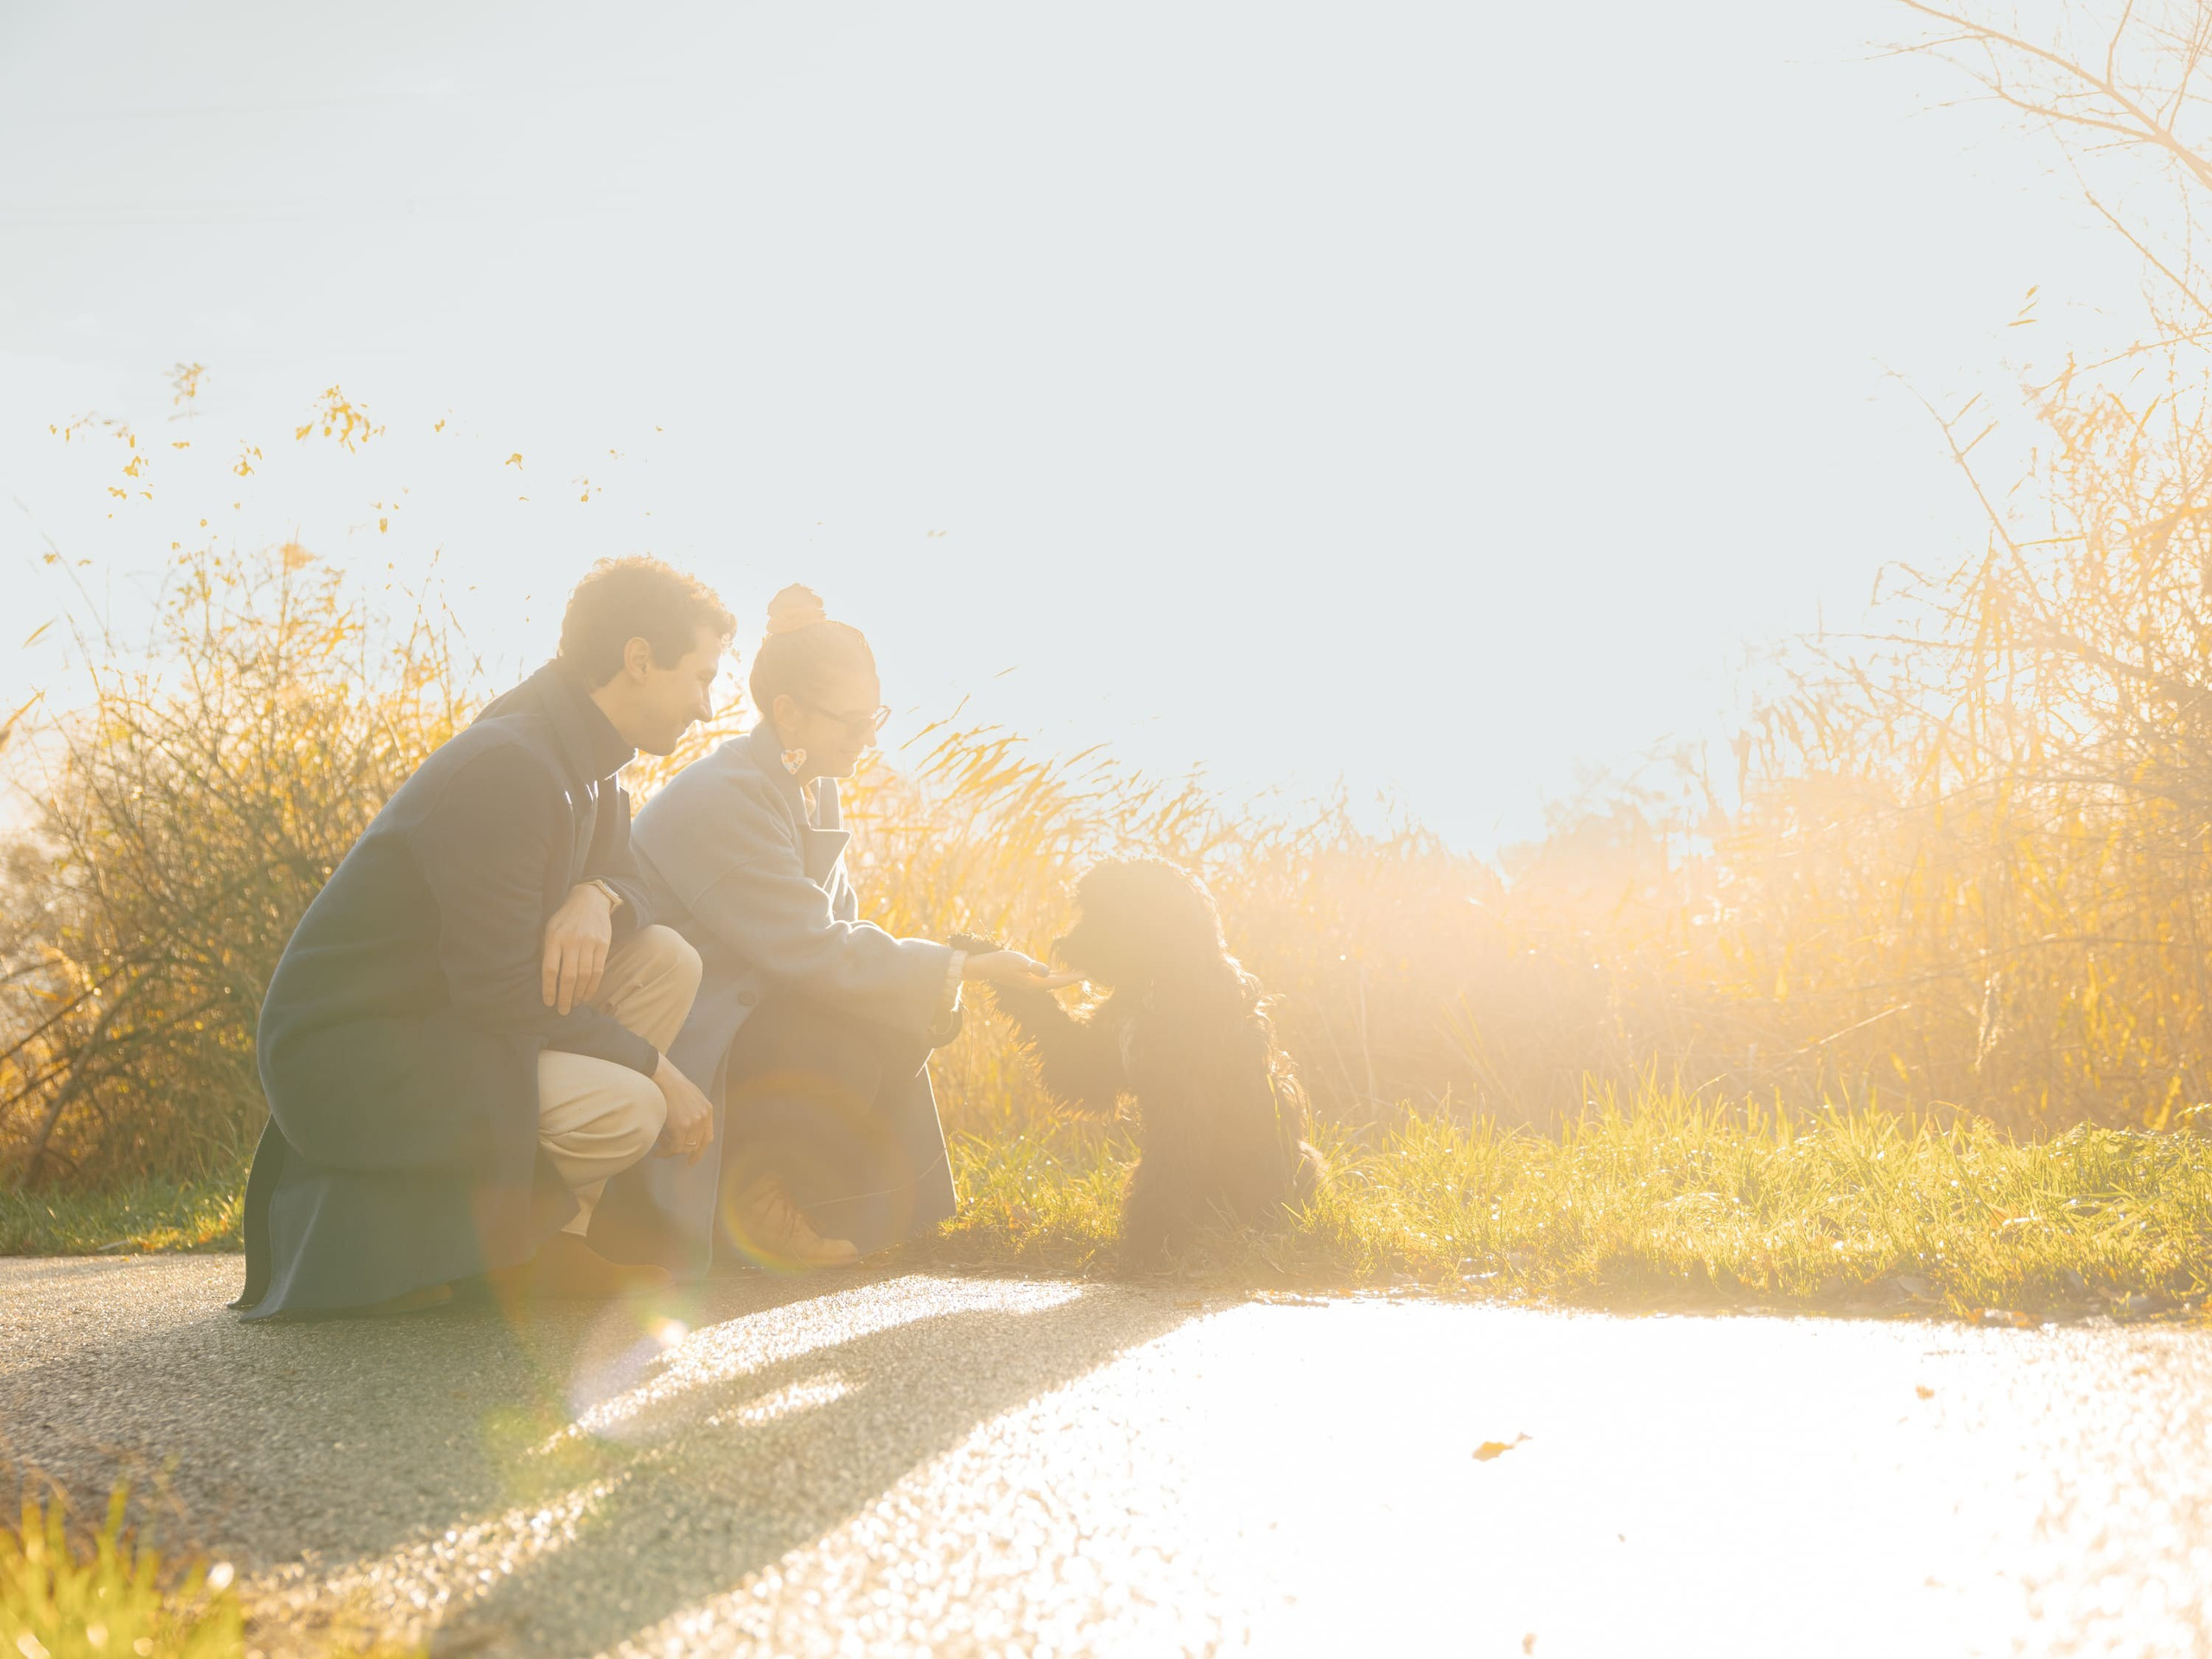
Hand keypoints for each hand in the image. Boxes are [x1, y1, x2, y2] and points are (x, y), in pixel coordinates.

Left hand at [541, 882, 614, 1014]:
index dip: (548, 988)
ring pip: (584, 975)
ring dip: (579, 993)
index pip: (549, 969)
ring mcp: (589, 943)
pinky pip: (598, 970)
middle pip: (568, 976)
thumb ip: (548, 951)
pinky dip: (592, 986)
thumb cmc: (565, 919)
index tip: (548, 1002)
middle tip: (562, 1011)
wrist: (589, 900)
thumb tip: (547, 980)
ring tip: (574, 1003)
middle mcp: (572, 941)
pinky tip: (587, 995)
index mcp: (554, 937)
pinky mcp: (603, 945)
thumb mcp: (550, 929)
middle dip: (565, 997)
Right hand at [652, 1055, 713, 1163]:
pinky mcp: (681, 1126)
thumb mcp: (689, 1096)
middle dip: (684, 1153)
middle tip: (669, 1154)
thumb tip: (682, 1130)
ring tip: (659, 1148)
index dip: (700, 1150)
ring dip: (671, 1150)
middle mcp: (704, 1116)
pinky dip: (665, 1152)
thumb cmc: (668, 1083)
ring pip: (685, 1148)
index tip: (692, 1160)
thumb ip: (692, 1111)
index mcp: (707, 1109)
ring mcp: (694, 1122)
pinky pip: (674, 1147)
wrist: (660, 1075)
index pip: (708, 1137)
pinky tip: (657, 1151)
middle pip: (697, 1145)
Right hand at [962, 949, 1082, 990]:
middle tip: (1089, 972)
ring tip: (1079, 971)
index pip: (1059, 981)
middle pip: (1059, 982)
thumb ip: (1034, 967)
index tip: (1087, 974)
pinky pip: (1047, 977)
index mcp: (1035, 984)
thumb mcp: (1018, 961)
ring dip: (1066, 976)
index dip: (1073, 977)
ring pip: (1054, 980)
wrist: (986, 967)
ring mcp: (1031, 983)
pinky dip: (1057, 973)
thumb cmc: (1001, 962)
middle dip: (1073, 977)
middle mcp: (1035, 986)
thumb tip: (1047, 971)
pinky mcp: (1028, 978)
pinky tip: (1062, 970)